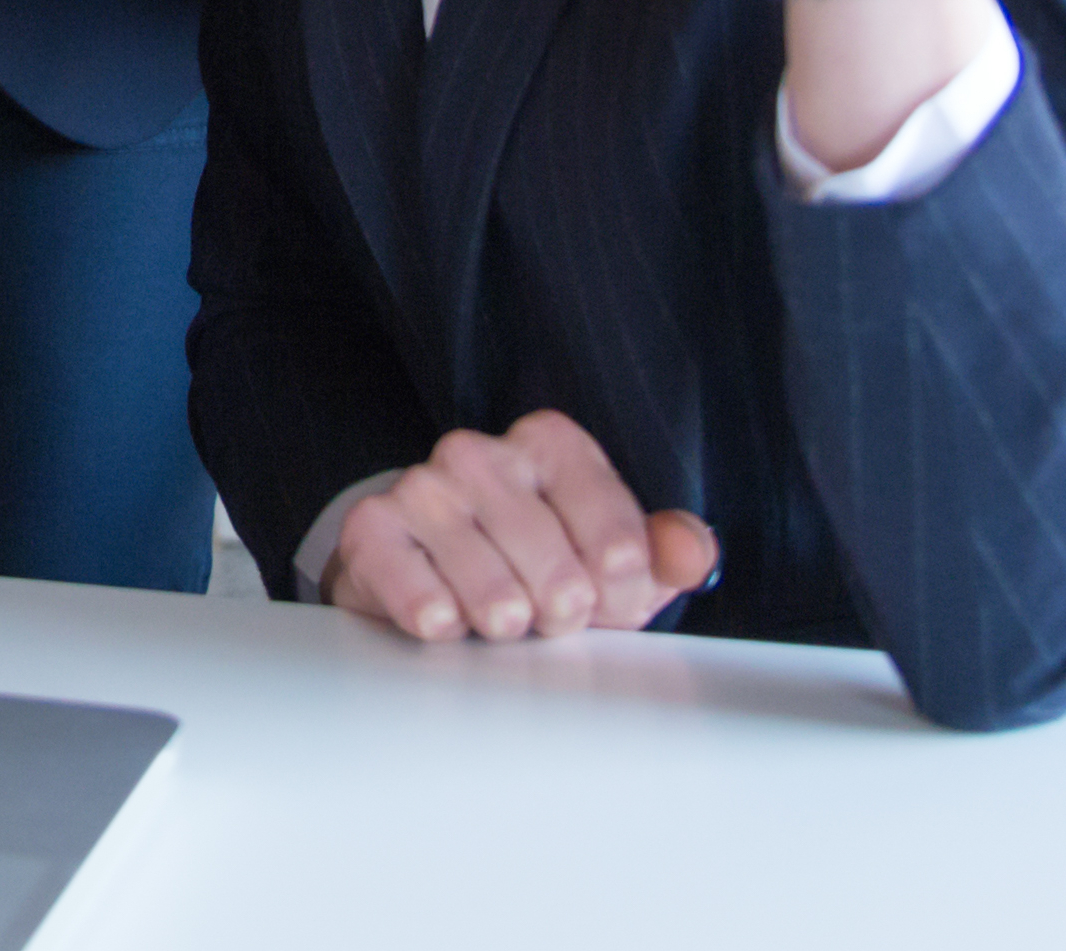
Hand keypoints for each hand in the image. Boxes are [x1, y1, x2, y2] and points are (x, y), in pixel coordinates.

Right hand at [324, 411, 719, 644]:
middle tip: (551, 619)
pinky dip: (442, 620)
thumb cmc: (533, 561)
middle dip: (564, 614)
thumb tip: (693, 554)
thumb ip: (667, 551)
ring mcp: (422, 486)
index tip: (612, 603)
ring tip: (502, 620)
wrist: (428, 568)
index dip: (624, 590)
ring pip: (492, 588)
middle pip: (558, 568)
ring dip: (505, 623)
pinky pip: (420, 595)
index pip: (616, 533)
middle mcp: (481, 452)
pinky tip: (449, 620)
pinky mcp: (372, 529)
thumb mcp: (609, 554)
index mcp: (550, 444)